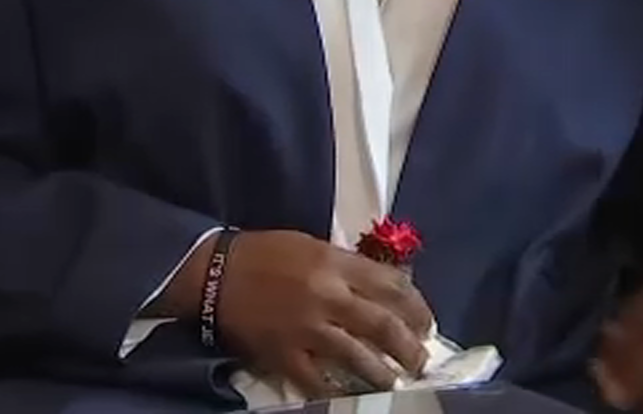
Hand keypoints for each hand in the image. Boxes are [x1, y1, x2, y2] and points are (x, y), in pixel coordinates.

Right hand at [216, 230, 433, 396]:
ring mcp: (308, 328)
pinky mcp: (285, 354)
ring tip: (397, 383)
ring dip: (384, 374)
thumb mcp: (314, 246)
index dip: (417, 307)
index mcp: (337, 264)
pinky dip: (338, 390)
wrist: (216, 273)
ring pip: (359, 357)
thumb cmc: (266, 253)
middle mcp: (329, 295)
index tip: (426, 323)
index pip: (393, 286)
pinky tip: (352, 396)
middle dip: (409, 347)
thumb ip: (349, 267)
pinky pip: (319, 380)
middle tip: (421, 360)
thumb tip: (385, 288)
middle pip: (384, 325)